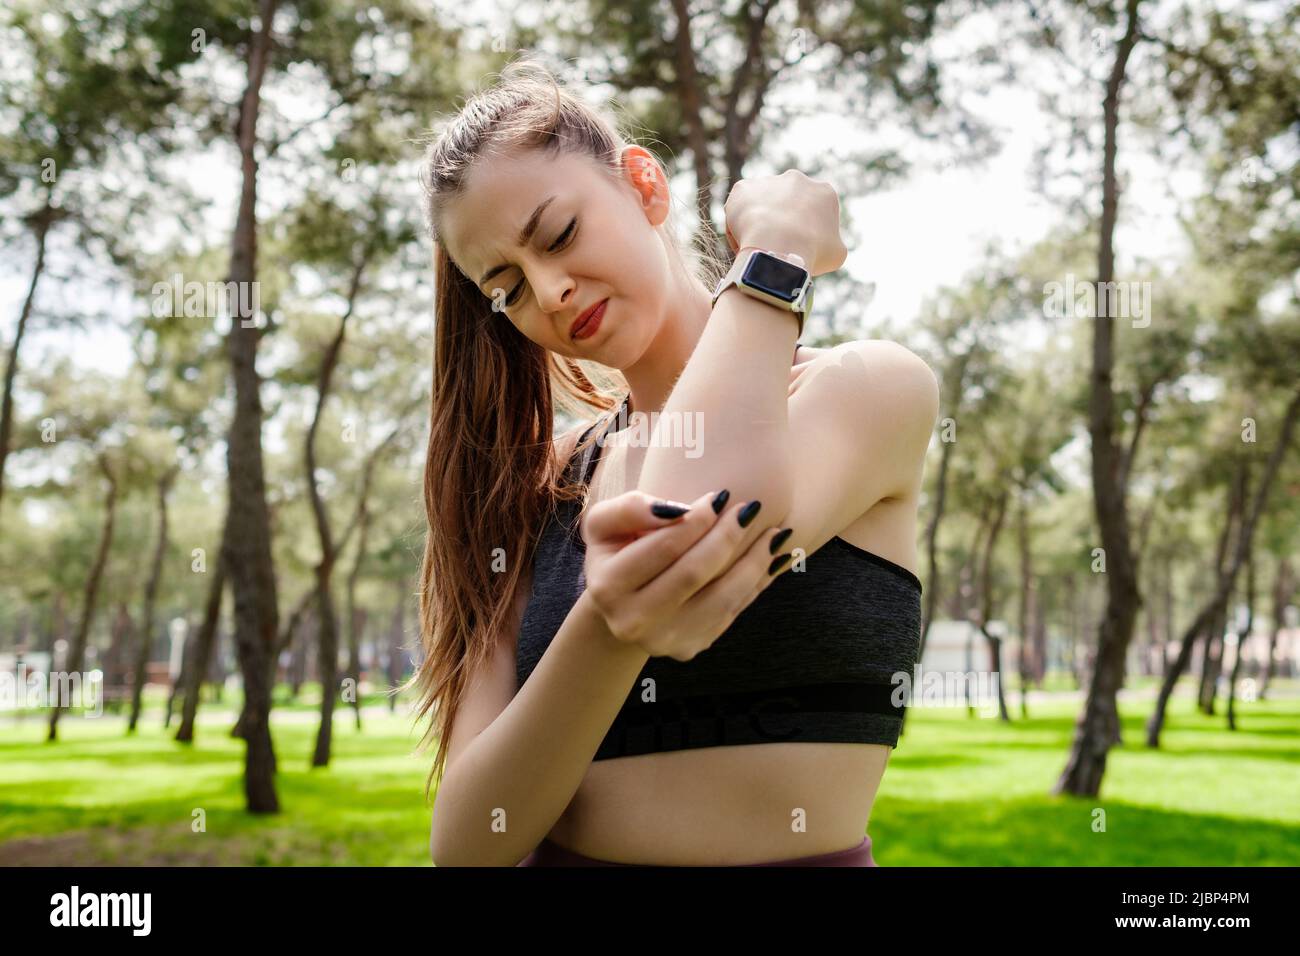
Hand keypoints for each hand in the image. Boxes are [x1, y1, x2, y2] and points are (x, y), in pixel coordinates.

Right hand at [581, 489, 795, 661]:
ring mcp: (663, 640)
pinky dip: (756, 584)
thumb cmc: (617, 551)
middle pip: (694, 573)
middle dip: (728, 537)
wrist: (619, 603)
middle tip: (751, 508)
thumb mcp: (606, 522)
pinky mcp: (689, 648)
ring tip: (775, 534)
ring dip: (754, 563)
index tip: (721, 496)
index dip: (698, 518)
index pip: (665, 546)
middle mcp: (633, 621)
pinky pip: (730, 612)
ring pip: (721, 598)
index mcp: (608, 586)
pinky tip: (772, 560)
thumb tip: (678, 510)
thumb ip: (631, 508)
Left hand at [722, 168, 847, 276]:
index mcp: (824, 193)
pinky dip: (739, 224)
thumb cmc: (810, 253)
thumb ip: (831, 242)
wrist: (777, 247)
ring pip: (762, 206)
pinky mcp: (744, 187)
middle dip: (782, 223)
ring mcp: (769, 181)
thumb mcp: (836, 253)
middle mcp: (797, 179)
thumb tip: (825, 244)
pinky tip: (744, 241)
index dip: (806, 233)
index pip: (814, 212)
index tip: (799, 249)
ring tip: (758, 247)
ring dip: (759, 223)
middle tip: (777, 247)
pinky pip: (739, 208)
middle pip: (787, 205)